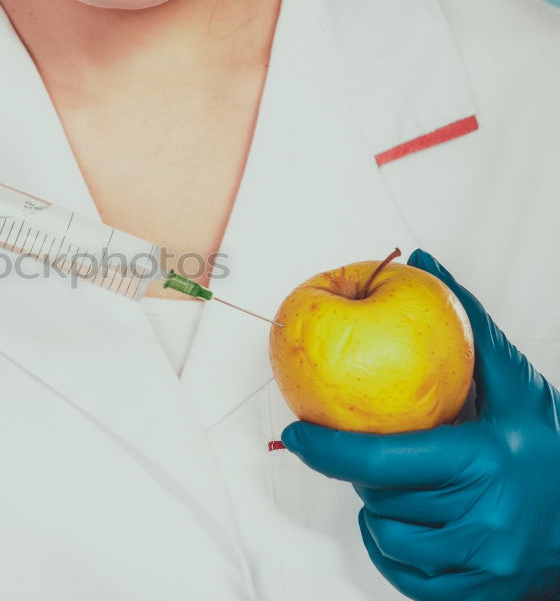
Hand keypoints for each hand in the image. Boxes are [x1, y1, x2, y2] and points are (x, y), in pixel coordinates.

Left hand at [281, 249, 559, 599]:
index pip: (383, 459)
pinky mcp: (471, 595)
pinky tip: (423, 524)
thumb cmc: (544, 450)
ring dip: (384, 509)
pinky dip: (396, 547)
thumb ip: (468, 327)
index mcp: (487, 462)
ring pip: (382, 533)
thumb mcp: (515, 386)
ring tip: (421, 489)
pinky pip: (397, 570)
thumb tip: (425, 264)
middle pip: (378, 494)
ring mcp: (479, 564)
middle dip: (372, 472)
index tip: (297, 433)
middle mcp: (485, 519)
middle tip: (400, 456)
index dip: (329, 448)